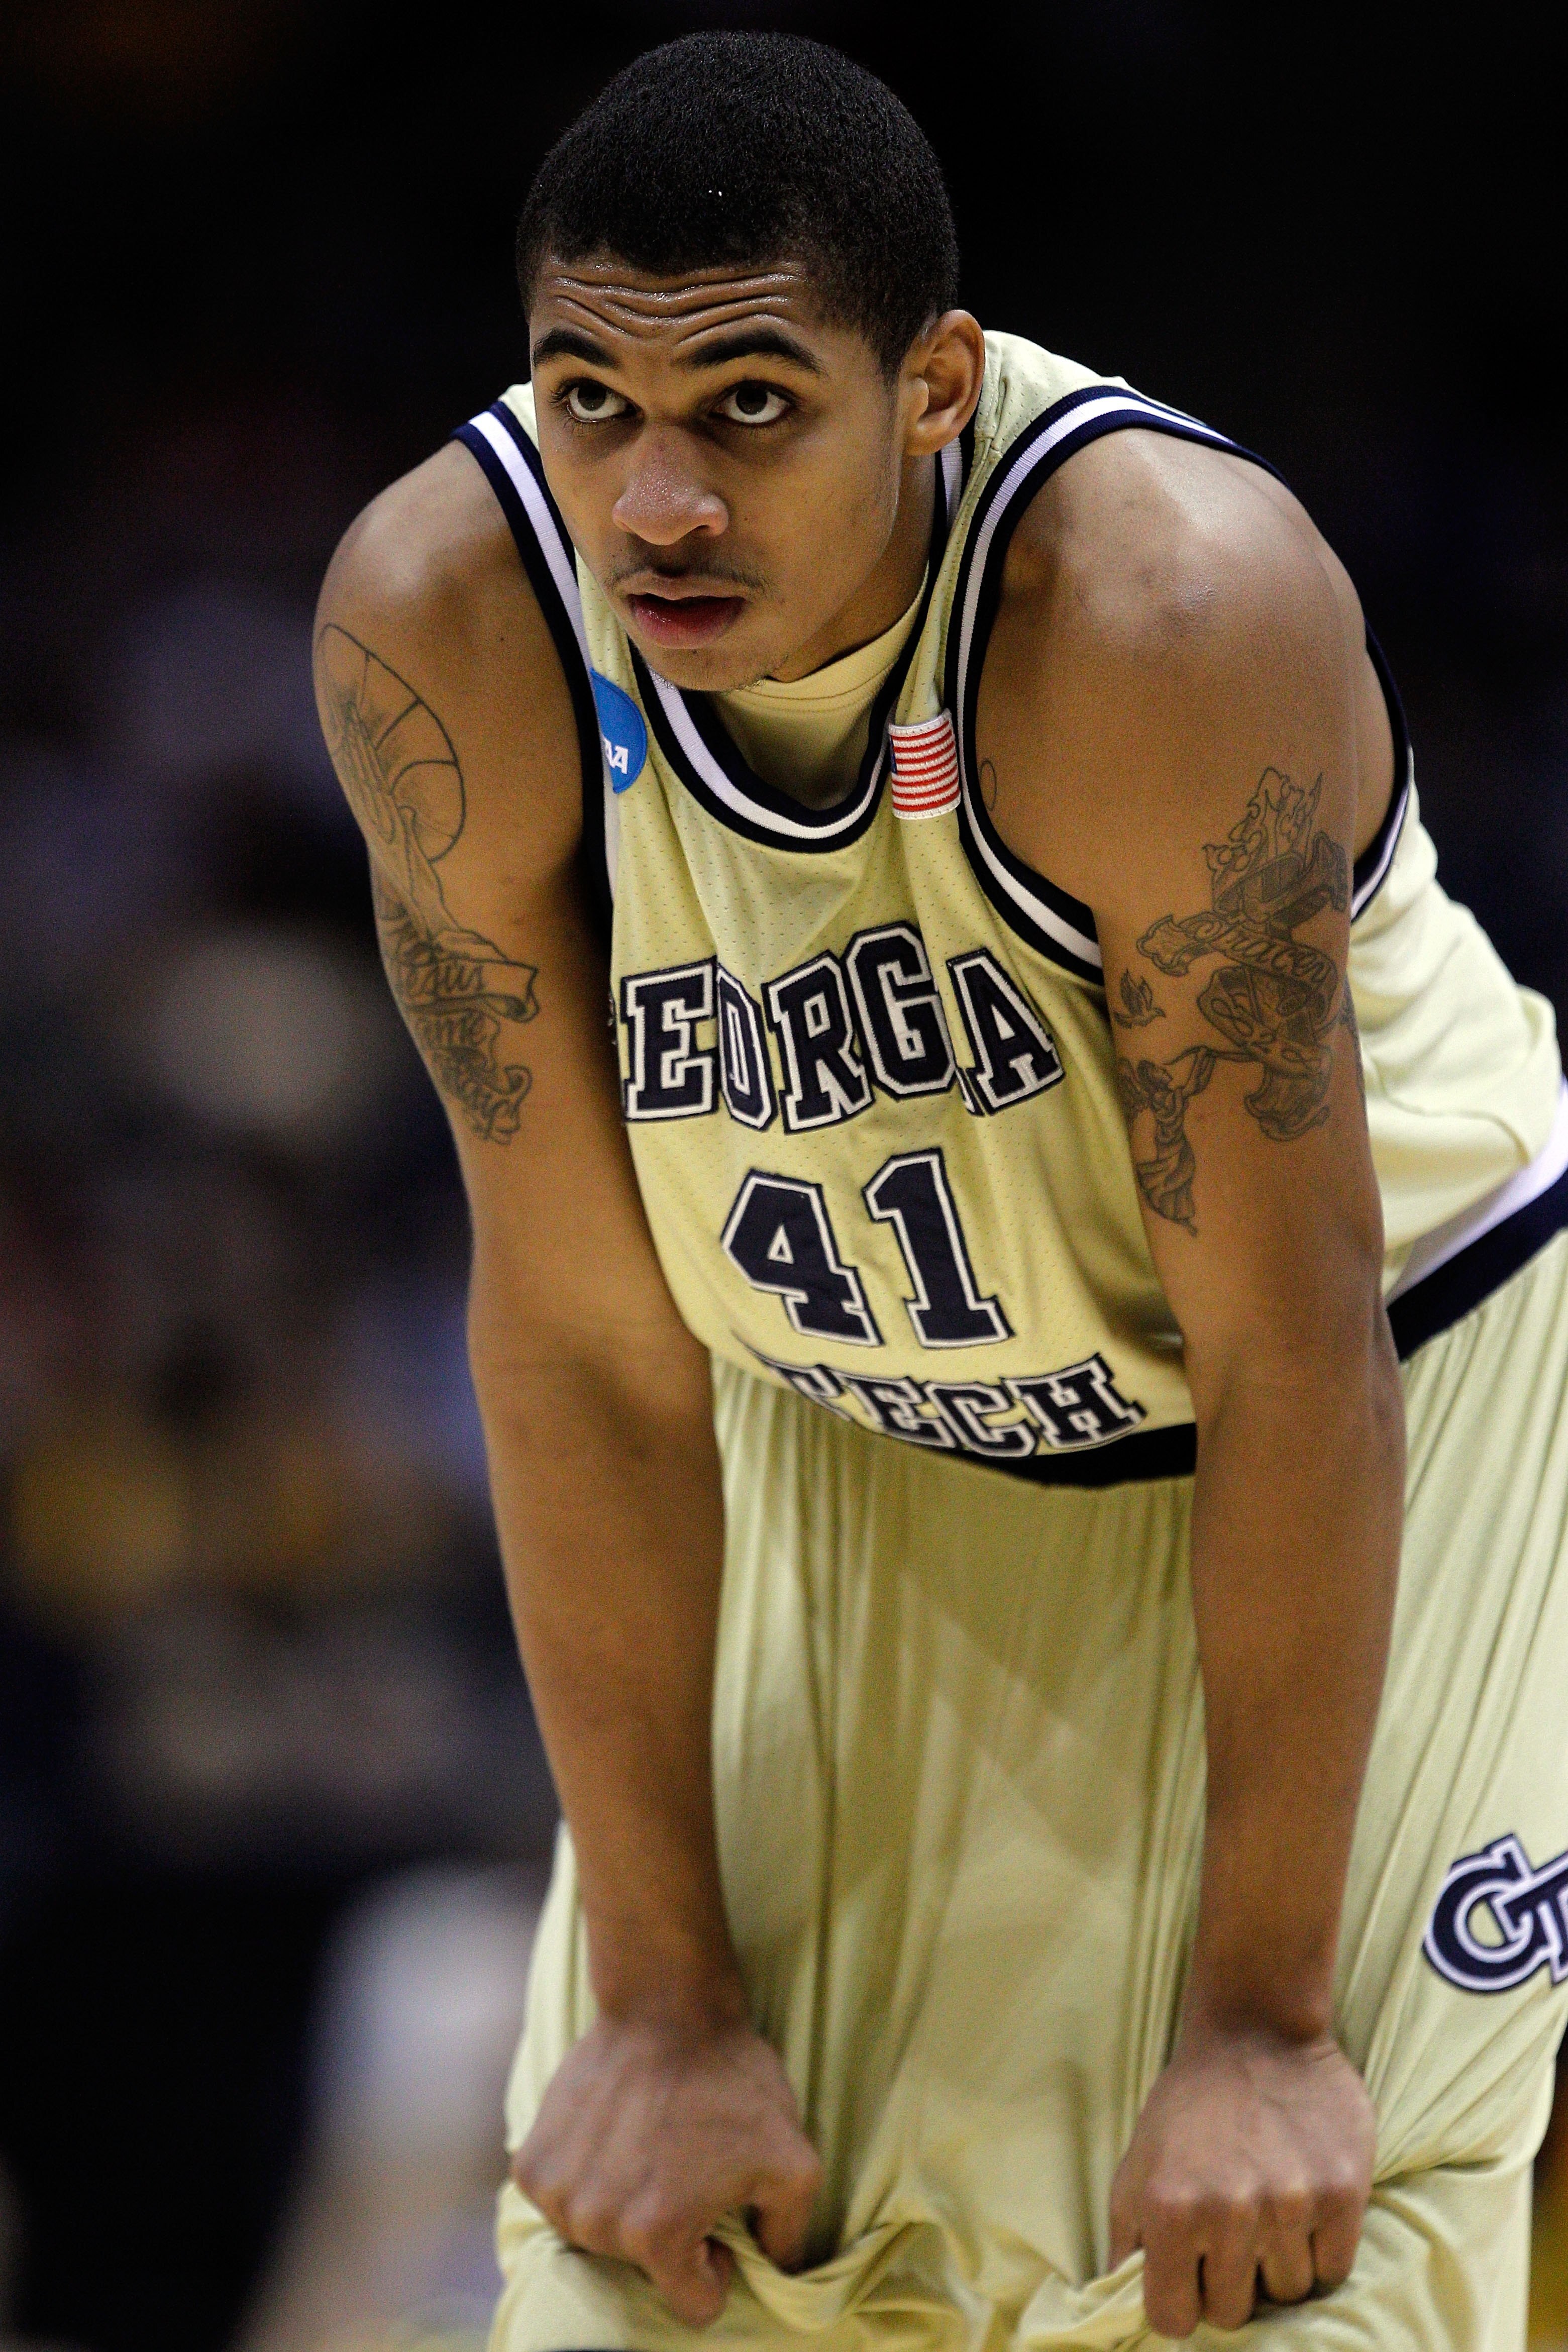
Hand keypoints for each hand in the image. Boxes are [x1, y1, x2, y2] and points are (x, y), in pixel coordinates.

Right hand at [512, 2003, 822, 2325]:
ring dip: (622, 2206)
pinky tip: (612, 2138)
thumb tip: (780, 2273)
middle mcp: (596, 2224)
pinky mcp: (531, 2164)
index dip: (716, 2265)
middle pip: (641, 2266)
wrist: (665, 2005)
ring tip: (650, 2148)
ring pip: (598, 2237)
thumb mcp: (793, 2161)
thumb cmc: (730, 2080)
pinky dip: (585, 2181)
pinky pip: (562, 2203)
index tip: (718, 2218)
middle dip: (668, 2230)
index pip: (693, 2303)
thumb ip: (788, 2234)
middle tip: (684, 2167)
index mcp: (657, 2236)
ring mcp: (557, 2194)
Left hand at [1109, 2024, 1373, 2336]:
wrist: (1257, 2030)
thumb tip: (1121, 2307)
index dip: (1180, 2304)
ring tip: (1267, 2212)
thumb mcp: (1137, 2164)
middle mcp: (1230, 2213)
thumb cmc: (1190, 2103)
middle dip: (1229, 2284)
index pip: (1174, 2320)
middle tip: (1232, 2237)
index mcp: (1170, 2210)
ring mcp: (1291, 2204)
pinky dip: (1319, 2251)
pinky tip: (1302, 2209)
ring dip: (1277, 2265)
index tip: (1190, 2279)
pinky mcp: (1342, 2194)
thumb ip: (1127, 2241)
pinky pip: (1333, 2270)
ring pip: (1289, 2293)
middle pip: (1234, 2313)